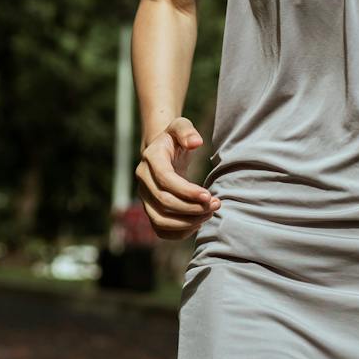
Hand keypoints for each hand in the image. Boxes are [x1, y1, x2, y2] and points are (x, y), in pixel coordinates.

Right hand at [135, 117, 220, 240]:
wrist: (162, 150)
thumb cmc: (175, 138)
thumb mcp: (180, 125)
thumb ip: (187, 131)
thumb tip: (196, 142)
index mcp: (150, 158)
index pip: (165, 180)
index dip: (186, 191)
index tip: (208, 195)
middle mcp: (143, 180)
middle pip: (164, 202)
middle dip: (192, 208)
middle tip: (215, 204)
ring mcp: (144, 197)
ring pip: (160, 220)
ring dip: (187, 222)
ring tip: (209, 214)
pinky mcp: (149, 210)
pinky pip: (160, 229)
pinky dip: (179, 233)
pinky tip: (198, 223)